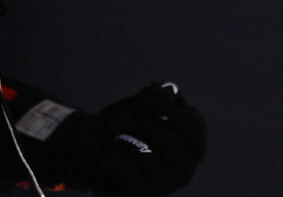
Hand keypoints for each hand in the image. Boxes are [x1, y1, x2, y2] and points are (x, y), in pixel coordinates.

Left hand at [73, 83, 206, 196]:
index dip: (171, 108)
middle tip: (130, 129)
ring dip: (122, 141)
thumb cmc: (120, 126)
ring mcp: (163, 187)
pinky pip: (125, 168)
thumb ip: (159, 96)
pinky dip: (112, 157)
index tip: (151, 107)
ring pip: (143, 153)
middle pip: (167, 138)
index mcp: (191, 148)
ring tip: (119, 145)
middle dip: (140, 125)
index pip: (195, 125)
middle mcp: (184, 172)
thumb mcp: (139, 104)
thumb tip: (173, 98)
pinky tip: (111, 161)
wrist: (88, 146)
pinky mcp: (140, 196)